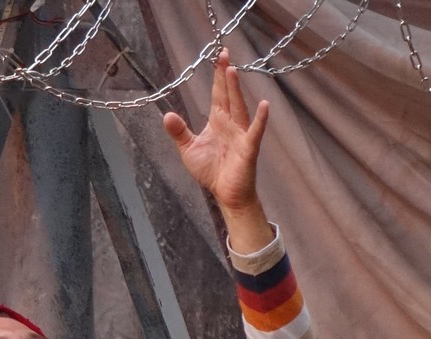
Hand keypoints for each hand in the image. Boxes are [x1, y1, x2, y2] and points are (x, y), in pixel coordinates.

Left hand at [163, 49, 273, 249]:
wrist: (226, 193)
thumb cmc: (212, 171)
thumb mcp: (189, 149)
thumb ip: (179, 132)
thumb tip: (166, 115)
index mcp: (218, 121)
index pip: (218, 94)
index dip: (217, 76)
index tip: (219, 56)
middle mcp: (231, 123)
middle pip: (228, 95)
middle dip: (226, 75)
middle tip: (224, 53)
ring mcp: (241, 134)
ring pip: (239, 107)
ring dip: (236, 90)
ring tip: (233, 71)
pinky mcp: (248, 148)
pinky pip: (255, 131)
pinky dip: (260, 119)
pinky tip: (263, 105)